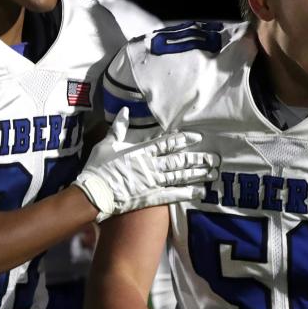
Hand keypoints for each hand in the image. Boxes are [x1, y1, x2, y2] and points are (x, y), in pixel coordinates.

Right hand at [75, 108, 218, 221]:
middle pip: (179, 160)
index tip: (198, 138)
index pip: (167, 143)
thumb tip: (124, 111)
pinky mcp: (151, 198)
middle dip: (198, 159)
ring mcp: (152, 182)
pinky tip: (200, 192)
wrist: (93, 193)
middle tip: (214, 158)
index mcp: (141, 152)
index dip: (184, 140)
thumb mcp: (106, 144)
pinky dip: (187, 193)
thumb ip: (118, 128)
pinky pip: (173, 195)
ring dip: (197, 174)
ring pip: (180, 176)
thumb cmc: (97, 168)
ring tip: (212, 173)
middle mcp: (151, 166)